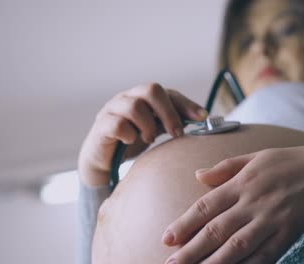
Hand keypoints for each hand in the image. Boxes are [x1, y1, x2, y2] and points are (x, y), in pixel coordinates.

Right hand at [78, 83, 207, 185]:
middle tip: (176, 132)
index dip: (186, 104)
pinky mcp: (101, 125)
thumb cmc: (131, 141)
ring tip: (149, 139)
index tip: (203, 117)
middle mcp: (128, 98)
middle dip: (168, 112)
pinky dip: (129, 134)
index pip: (168, 93)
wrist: (104, 161)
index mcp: (143, 97)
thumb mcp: (155, 129)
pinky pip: (117, 124)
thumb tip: (201, 119)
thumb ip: (172, 122)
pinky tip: (131, 141)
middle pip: (151, 89)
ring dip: (148, 126)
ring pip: (135, 106)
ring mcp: (112, 109)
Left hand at [162, 144, 303, 263]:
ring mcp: (271, 220)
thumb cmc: (287, 162)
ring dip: (214, 262)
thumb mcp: (253, 157)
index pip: (206, 206)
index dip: (184, 223)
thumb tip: (197, 175)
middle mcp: (253, 202)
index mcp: (242, 183)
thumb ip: (223, 168)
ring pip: (237, 246)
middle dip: (191, 250)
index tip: (167, 238)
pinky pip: (265, 255)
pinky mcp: (288, 233)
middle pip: (216, 230)